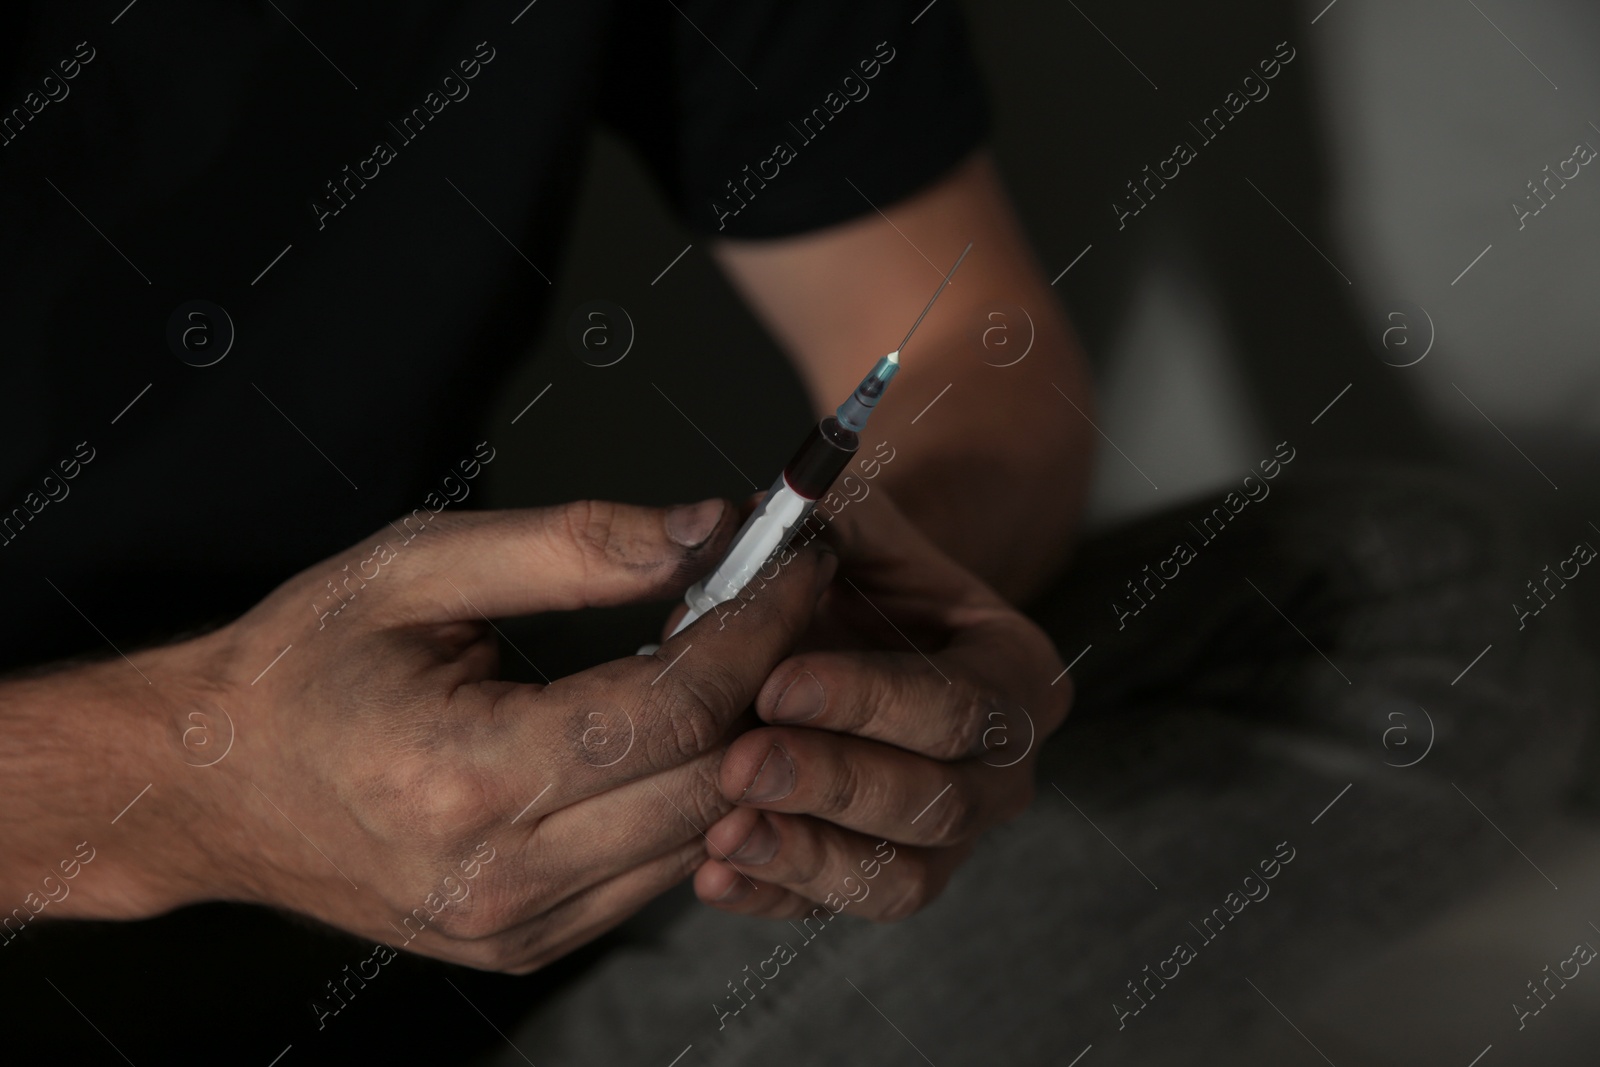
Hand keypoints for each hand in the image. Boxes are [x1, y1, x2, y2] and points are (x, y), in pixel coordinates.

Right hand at [38, 499, 834, 972]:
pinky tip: (682, 731)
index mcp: (472, 776)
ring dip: (744, 744)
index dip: (761, 626)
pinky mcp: (527, 944)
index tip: (800, 560)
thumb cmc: (299, 668)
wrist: (210, 786)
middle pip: (714, 782)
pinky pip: (657, 873)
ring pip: (703, 837)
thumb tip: (706, 530)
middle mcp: (505, 875)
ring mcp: (520, 926)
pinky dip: (690, 799)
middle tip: (790, 600)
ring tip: (741, 656)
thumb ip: (572, 547)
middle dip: (773, 681)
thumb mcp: (417, 569)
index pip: (679, 707)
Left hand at [690, 488, 1070, 920]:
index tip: (776, 684)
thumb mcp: (849, 523)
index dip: (868, 701)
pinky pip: (839, 908)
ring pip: (901, 878)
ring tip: (724, 833)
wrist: (853, 622)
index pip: (957, 704)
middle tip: (742, 763)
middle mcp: (1000, 770)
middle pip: (939, 802)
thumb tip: (746, 525)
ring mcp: (949, 838)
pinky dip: (775, 897)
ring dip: (808, 857)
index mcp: (1016, 674)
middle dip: (834, 784)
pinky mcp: (884, 878)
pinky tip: (713, 875)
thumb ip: (818, 520)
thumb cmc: (858, 570)